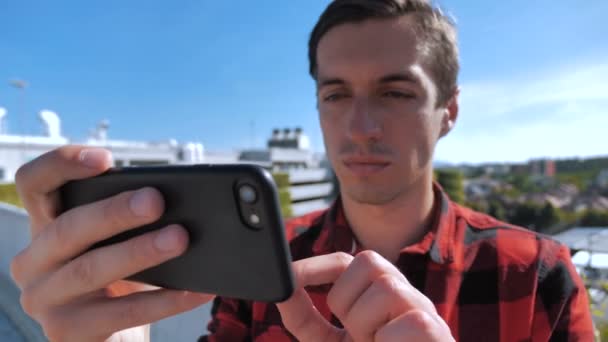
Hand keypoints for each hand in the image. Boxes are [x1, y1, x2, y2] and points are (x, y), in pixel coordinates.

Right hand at [10, 146, 213, 340]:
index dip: (61, 165)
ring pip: (90, 269)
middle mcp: (33, 262)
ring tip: (180, 239)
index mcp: (44, 227)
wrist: (113, 337)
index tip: (106, 159)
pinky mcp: (65, 333)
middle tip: (157, 201)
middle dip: (115, 212)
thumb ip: (130, 220)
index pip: (35, 183)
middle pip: (68, 228)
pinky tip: (194, 290)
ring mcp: (44, 300)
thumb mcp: (115, 244)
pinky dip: (163, 300)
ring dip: (139, 251)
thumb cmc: (117, 281)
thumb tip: (181, 201)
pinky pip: (120, 313)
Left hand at [277, 251, 453, 341]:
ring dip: (366, 326)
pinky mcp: (437, 332)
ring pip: (386, 288)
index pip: (347, 262)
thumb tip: (283, 290)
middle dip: (346, 299)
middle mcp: (402, 294)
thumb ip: (306, 320)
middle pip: (368, 262)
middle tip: (352, 333)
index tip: (289, 278)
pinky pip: (408, 323)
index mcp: (376, 294)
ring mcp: (424, 311)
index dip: (316, 266)